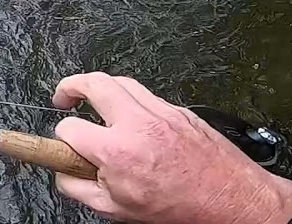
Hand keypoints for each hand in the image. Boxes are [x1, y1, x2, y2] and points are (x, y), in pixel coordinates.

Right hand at [52, 73, 291, 223]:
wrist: (230, 200)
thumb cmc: (181, 208)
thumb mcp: (118, 210)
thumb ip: (80, 189)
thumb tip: (63, 176)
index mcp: (117, 150)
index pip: (70, 128)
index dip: (61, 138)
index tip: (64, 144)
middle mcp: (137, 123)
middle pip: (93, 82)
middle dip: (70, 86)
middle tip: (63, 98)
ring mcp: (160, 111)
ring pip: (120, 81)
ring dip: (100, 87)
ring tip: (92, 100)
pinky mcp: (178, 110)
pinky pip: (146, 94)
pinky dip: (131, 100)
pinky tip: (130, 117)